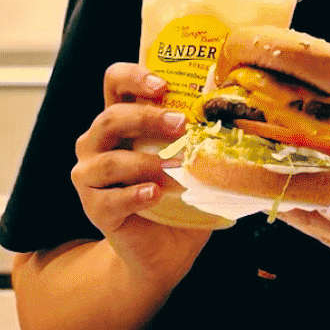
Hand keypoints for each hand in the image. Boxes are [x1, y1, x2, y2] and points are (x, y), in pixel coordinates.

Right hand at [71, 62, 211, 278]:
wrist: (163, 252)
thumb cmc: (178, 199)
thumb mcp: (190, 163)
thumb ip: (201, 140)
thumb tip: (239, 119)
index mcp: (120, 122)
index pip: (115, 83)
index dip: (134, 77)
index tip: (163, 86)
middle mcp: (97, 143)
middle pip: (111, 118)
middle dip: (147, 118)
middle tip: (181, 125)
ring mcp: (90, 176)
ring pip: (109, 160)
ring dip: (146, 162)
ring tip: (177, 167)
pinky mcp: (94, 208)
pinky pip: (108, 199)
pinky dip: (134, 195)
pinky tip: (155, 194)